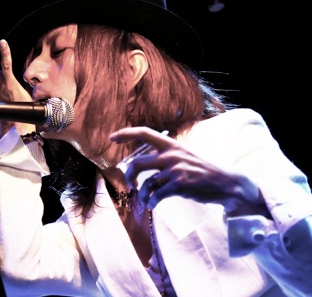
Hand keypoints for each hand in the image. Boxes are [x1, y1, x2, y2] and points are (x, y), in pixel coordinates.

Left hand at [109, 126, 267, 215]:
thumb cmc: (203, 170)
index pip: (144, 133)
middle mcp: (171, 155)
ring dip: (143, 195)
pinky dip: (152, 202)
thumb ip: (167, 156)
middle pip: (137, 163)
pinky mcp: (180, 185)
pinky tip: (153, 205)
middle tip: (130, 185)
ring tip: (146, 200)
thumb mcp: (184, 155)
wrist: (226, 182)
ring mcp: (175, 170)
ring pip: (147, 183)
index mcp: (171, 144)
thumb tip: (146, 162)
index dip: (126, 134)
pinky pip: (157, 195)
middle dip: (129, 175)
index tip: (111, 137)